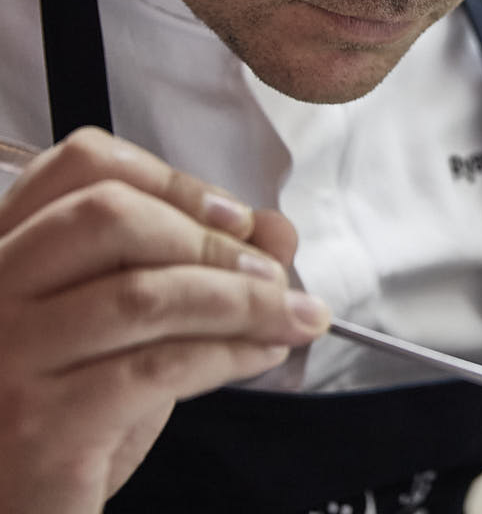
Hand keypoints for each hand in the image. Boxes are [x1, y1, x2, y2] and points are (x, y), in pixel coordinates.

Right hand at [0, 128, 328, 513]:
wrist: (14, 511)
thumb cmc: (63, 421)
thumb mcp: (128, 331)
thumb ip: (193, 270)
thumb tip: (274, 233)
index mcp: (1, 254)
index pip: (78, 166)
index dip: (171, 180)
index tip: (232, 214)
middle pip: (111, 215)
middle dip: (214, 241)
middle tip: (270, 275)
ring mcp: (4, 357)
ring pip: (145, 293)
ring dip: (242, 301)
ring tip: (290, 316)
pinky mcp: (39, 423)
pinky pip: (158, 366)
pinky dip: (230, 353)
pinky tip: (261, 355)